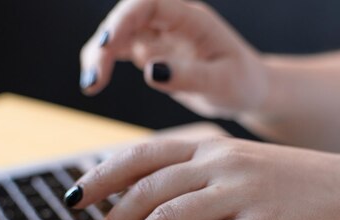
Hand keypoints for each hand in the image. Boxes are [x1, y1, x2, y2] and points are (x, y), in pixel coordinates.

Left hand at [67, 136, 339, 219]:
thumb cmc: (300, 186)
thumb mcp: (245, 167)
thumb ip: (203, 179)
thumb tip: (156, 207)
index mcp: (213, 147)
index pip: (142, 155)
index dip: (102, 176)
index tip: (75, 199)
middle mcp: (222, 163)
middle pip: (146, 190)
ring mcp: (242, 192)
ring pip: (168, 218)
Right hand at [79, 0, 267, 118]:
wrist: (248, 90)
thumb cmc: (242, 84)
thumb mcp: (222, 83)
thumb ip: (190, 77)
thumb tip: (152, 71)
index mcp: (191, 18)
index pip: (148, 4)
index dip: (123, 19)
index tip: (106, 44)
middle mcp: (171, 20)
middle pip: (126, 17)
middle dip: (105, 42)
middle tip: (94, 78)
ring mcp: (159, 35)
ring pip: (117, 34)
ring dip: (99, 55)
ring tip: (91, 85)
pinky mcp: (152, 52)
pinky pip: (119, 51)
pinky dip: (104, 64)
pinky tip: (94, 84)